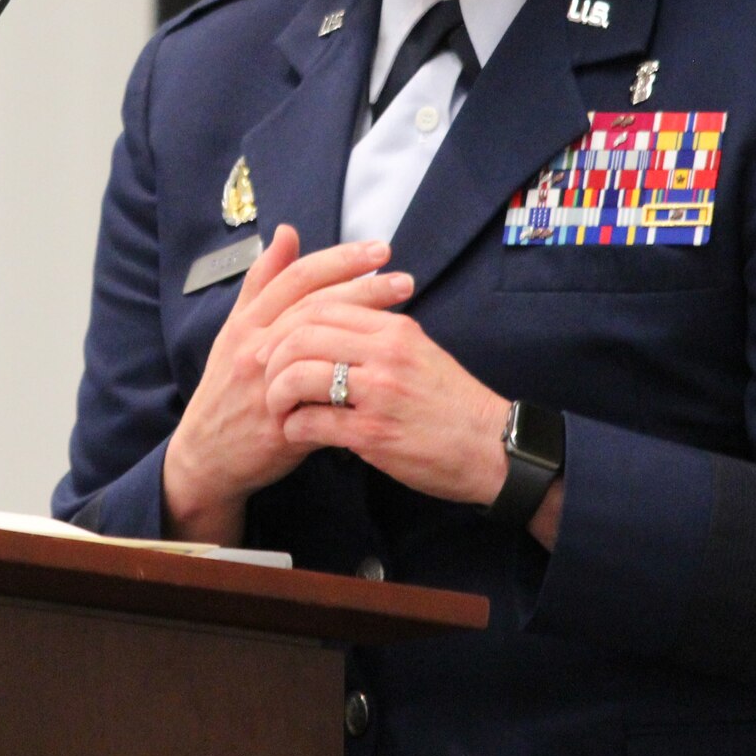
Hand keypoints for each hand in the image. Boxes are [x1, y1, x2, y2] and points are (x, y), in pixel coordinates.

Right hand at [162, 226, 412, 542]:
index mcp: (247, 323)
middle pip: (312, 307)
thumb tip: (287, 233)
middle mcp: (254, 349)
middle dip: (362, 288)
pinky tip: (382, 374)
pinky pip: (320, 400)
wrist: (206, 454)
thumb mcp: (236, 330)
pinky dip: (351, 384)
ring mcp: (266, 386)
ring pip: (318, 346)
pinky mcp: (280, 424)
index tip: (379, 250)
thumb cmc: (228, 389)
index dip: (339, 260)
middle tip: (403, 278)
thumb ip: (263, 282)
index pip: (296, 279)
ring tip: (404, 318)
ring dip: (363, 329)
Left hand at [262, 298, 511, 506]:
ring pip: (301, 375)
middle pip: (303, 335)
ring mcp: (378, 393)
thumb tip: (340, 324)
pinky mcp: (373, 434)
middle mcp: (384, 354)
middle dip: (273, 355)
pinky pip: (313, 422)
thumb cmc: (454, 405)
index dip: (287, 322)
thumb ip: (380, 335)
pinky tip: (294, 433)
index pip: (322, 307)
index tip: (272, 339)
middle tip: (263, 373)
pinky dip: (294, 428)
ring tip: (276, 406)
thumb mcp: (421, 352)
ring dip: (278, 392)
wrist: (492, 448)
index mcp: (394, 330)